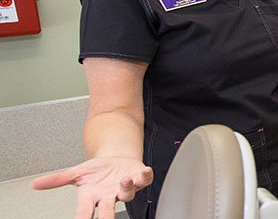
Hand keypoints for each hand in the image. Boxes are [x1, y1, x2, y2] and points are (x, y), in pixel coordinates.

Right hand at [30, 157, 152, 218]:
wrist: (116, 160)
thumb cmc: (97, 171)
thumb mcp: (76, 174)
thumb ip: (57, 180)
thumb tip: (35, 184)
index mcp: (92, 197)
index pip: (84, 212)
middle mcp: (109, 196)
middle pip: (108, 210)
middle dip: (107, 217)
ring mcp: (124, 188)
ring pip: (127, 194)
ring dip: (126, 188)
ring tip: (123, 180)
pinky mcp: (139, 178)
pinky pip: (144, 179)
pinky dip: (145, 176)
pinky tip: (145, 170)